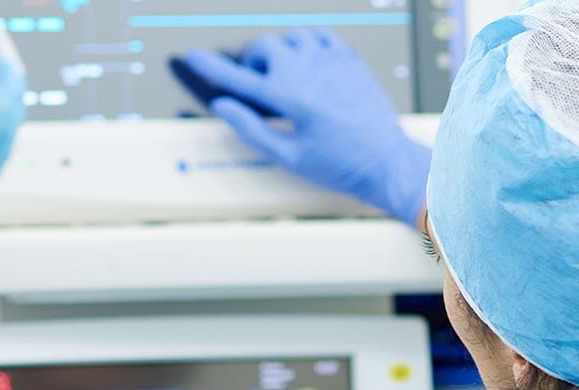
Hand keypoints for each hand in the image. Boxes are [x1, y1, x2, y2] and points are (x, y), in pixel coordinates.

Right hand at [181, 28, 430, 225]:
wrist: (386, 161)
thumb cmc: (339, 165)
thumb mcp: (288, 155)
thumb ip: (250, 128)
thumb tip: (223, 107)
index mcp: (288, 97)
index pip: (237, 76)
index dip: (210, 66)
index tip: (192, 56)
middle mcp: (307, 71)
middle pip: (263, 47)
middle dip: (252, 62)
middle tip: (255, 82)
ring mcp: (331, 61)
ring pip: (291, 36)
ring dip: (280, 51)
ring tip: (283, 75)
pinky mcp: (349, 59)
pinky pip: (320, 35)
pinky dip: (307, 44)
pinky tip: (308, 64)